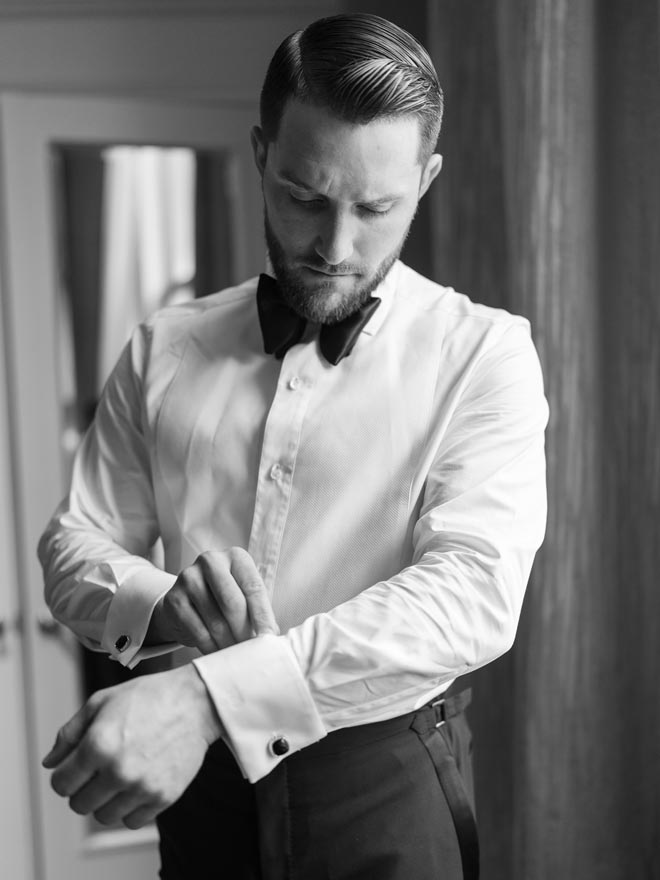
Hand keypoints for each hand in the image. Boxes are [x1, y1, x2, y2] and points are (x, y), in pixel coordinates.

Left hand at [42, 664, 221, 828]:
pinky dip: (130, 808)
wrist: (195, 701)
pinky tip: (136, 785)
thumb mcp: (102, 701)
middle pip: (79, 805)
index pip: (61, 784)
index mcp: (97, 744)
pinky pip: (132, 821)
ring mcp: (142, 786)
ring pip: (104, 816)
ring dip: (106, 801)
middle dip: (83, 789)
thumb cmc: (149, 696)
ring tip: (119, 777)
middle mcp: (118, 770)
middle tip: (99, 771)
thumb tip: (50, 762)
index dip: (65, 775)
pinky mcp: (163, 797)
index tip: (77, 768)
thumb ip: (70, 733)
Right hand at [148, 546, 277, 653]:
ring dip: (229, 643)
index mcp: (235, 556)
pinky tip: (218, 653)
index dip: (263, 616)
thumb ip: (257, 608)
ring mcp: (188, 578)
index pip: (253, 587)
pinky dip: (211, 647)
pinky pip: (198, 631)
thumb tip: (270, 635)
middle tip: (251, 651)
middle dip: (244, 631)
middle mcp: (210, 561)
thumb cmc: (223, 597)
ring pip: (215, 620)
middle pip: (233, 603)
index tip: (269, 637)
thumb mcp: (243, 593)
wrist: (185, 599)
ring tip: (236, 655)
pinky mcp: (174, 599)